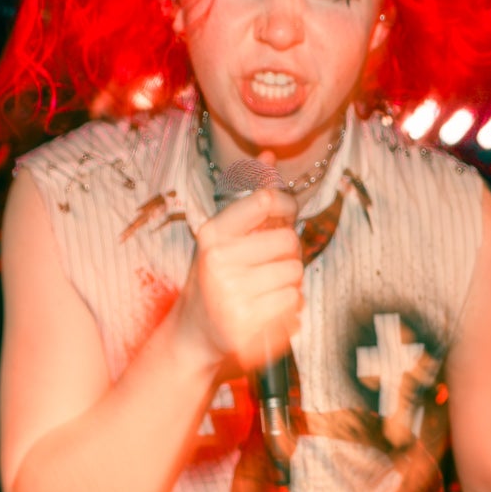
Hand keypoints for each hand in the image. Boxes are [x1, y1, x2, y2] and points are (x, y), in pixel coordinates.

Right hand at [173, 189, 301, 374]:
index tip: (287, 213)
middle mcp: (218, 262)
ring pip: (295, 273)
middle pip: (288, 240)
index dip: (287, 204)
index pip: (265, 200)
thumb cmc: (215, 279)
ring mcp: (232, 295)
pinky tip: (266, 307)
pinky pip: (294, 301)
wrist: (195, 334)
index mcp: (212, 234)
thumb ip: (250, 198)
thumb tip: (269, 157)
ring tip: (265, 287)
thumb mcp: (224, 236)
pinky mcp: (248, 324)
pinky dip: (288, 305)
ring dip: (289, 280)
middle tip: (272, 261)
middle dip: (288, 251)